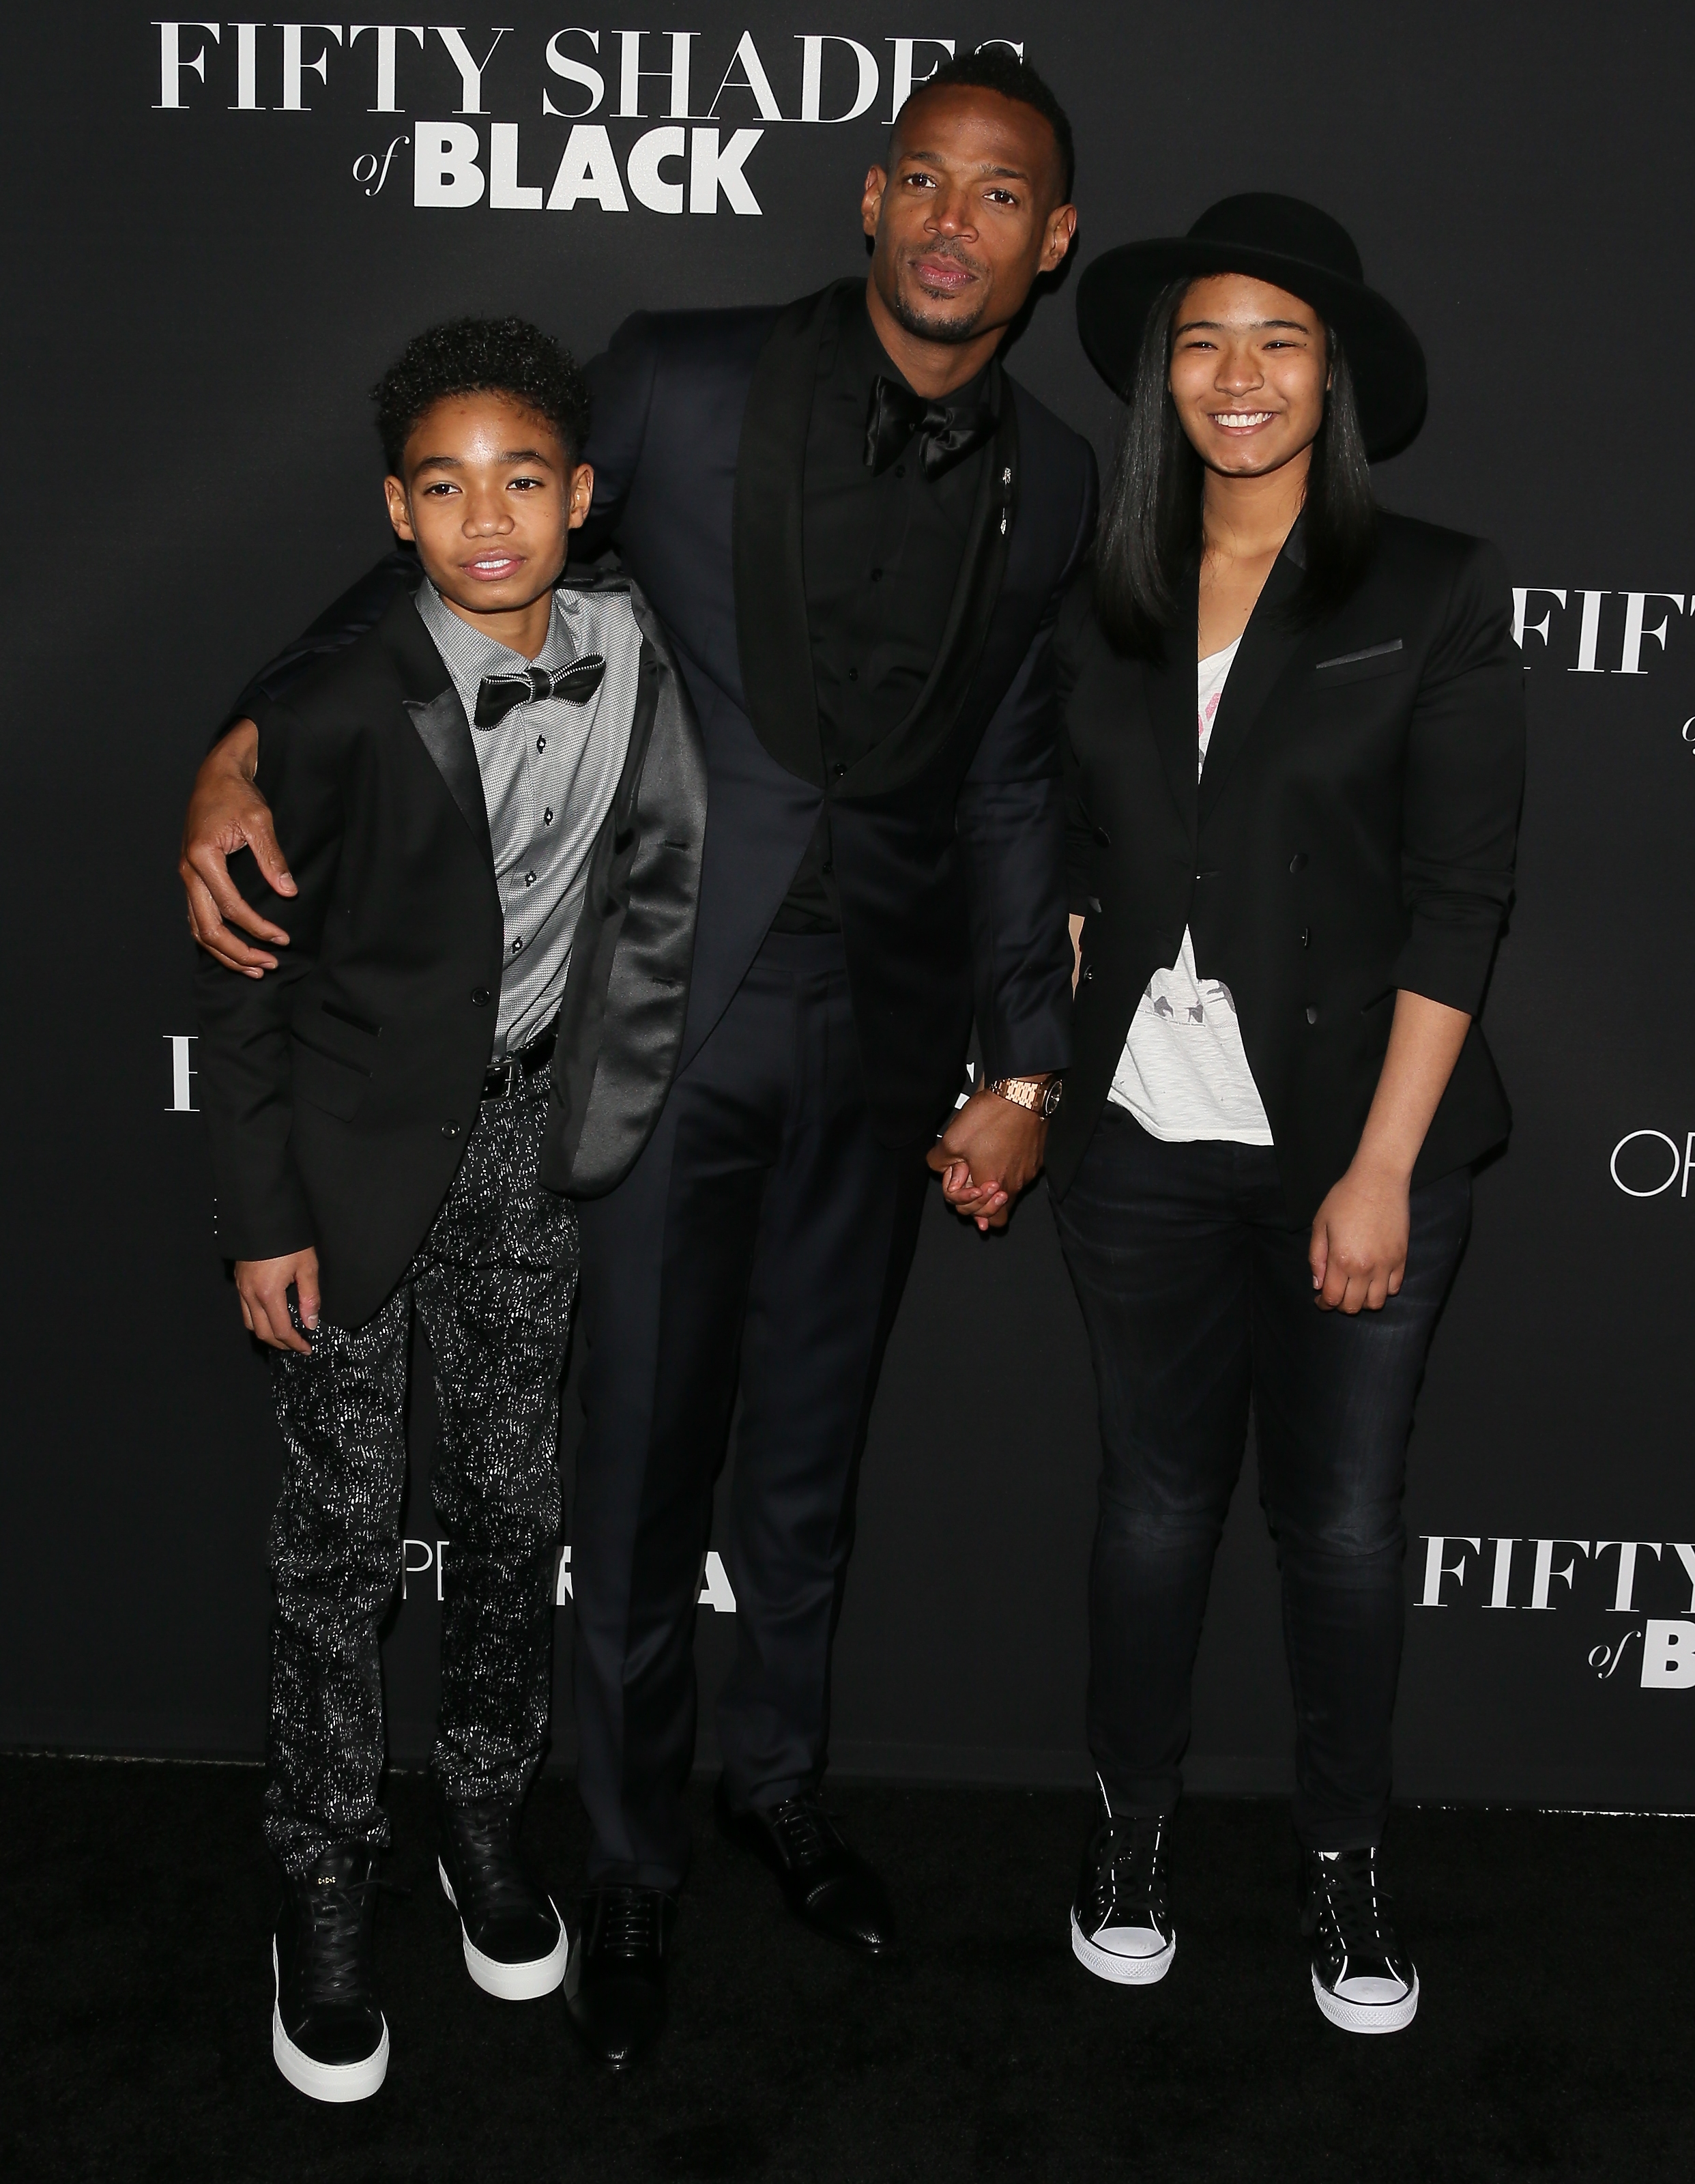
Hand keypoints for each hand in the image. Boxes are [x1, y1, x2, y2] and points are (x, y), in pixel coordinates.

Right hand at [180, 720, 294, 976]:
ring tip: (255, 968)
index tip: (282, 939)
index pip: (232, 907)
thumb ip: (273, 858)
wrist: (215, 776)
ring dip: (225, 953)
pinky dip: (214, 940)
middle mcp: (188, 871)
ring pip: (198, 929)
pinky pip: (197, 918)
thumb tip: (288, 892)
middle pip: (209, 928)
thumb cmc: (236, 795)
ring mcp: (187, 876)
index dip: (258, 927)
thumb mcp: (259, 820)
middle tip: (269, 965)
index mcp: (202, 858)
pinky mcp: (192, 878)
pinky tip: (234, 951)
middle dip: (239, 952)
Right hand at [235, 1248, 320, 1353]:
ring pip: (250, 1323)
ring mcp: (241, 1289)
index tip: (307, 1348)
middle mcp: (250, 1295)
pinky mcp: (239, 1282)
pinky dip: (257, 1320)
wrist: (262, 1217)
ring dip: (266, 1334)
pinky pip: (245, 1310)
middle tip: (297, 1346)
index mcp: (268, 1294)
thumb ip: (310, 1297)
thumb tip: (310, 1323)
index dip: (295, 1343)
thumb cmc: (288, 1240)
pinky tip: (271, 1317)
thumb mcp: (306, 1267)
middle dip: (280, 1343)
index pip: (281, 1330)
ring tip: (284, 1336)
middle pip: (262, 1332)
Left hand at [926, 1087, 1047, 1231]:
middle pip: (999, 1212)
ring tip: (983, 1163)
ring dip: (995, 1183)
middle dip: (982, 1200)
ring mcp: (1029, 1171)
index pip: (981, 1217)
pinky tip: (997, 1152)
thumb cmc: (990, 1117)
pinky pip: (1021, 1172)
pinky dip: (1008, 1168)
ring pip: (1010, 1191)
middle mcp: (1016, 1183)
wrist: (1019, 1092)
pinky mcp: (1037, 1156)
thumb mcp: (950, 1141)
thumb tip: (941, 1167)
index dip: (965, 1201)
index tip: (961, 1178)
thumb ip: (939, 1162)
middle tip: (972, 1179)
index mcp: (994, 1185)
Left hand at [1308, 1159, 1409, 1313]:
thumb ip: (1317, 1257)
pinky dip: (1382, 1291)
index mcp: (1342, 1260)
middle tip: (1335, 1295)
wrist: (1378, 1181)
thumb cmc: (1345, 1199)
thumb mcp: (1320, 1225)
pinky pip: (1394, 1288)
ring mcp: (1387, 1265)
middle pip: (1353, 1306)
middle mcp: (1366, 1268)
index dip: (1323, 1304)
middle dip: (1340, 1305)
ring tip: (1355, 1290)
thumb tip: (1318, 1284)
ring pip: (1376, 1303)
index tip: (1320, 1301)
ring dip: (1362, 1302)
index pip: (1332, 1298)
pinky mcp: (1401, 1259)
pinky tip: (1373, 1281)